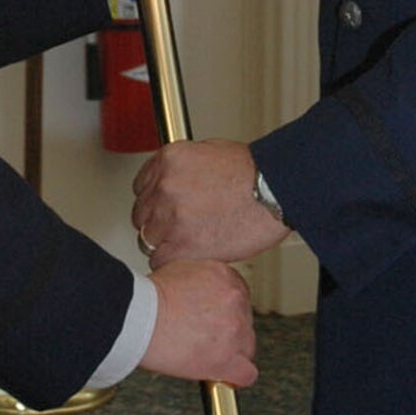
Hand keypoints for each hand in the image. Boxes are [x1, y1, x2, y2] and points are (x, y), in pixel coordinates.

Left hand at [133, 139, 286, 267]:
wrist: (275, 191)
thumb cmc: (253, 173)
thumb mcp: (208, 153)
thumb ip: (182, 169)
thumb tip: (172, 182)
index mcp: (168, 160)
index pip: (140, 187)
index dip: (154, 202)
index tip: (162, 209)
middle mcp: (165, 186)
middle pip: (142, 214)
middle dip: (158, 222)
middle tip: (177, 227)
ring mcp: (171, 216)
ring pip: (147, 238)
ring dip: (164, 242)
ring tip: (187, 242)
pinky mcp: (183, 244)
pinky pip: (160, 259)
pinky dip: (172, 261)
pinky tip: (189, 255)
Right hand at [141, 259, 257, 385]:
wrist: (138, 317)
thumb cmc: (147, 298)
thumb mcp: (177, 270)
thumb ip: (197, 280)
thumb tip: (196, 291)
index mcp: (224, 277)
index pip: (237, 297)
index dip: (223, 311)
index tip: (212, 319)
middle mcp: (234, 300)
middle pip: (243, 321)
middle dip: (226, 331)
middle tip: (202, 336)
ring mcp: (235, 330)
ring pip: (245, 347)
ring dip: (228, 351)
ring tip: (204, 354)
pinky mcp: (228, 359)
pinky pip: (246, 374)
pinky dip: (234, 376)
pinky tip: (221, 374)